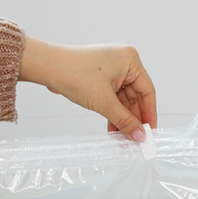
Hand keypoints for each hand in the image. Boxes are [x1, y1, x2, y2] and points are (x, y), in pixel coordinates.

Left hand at [19, 37, 156, 140]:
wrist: (47, 68)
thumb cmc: (74, 75)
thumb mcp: (104, 102)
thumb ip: (125, 121)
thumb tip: (140, 135)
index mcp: (131, 60)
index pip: (147, 91)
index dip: (149, 114)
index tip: (150, 132)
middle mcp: (124, 62)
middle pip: (136, 96)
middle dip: (133, 118)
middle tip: (135, 138)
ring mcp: (112, 69)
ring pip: (123, 99)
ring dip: (122, 118)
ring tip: (122, 137)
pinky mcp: (101, 76)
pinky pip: (113, 97)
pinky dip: (113, 112)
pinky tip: (113, 128)